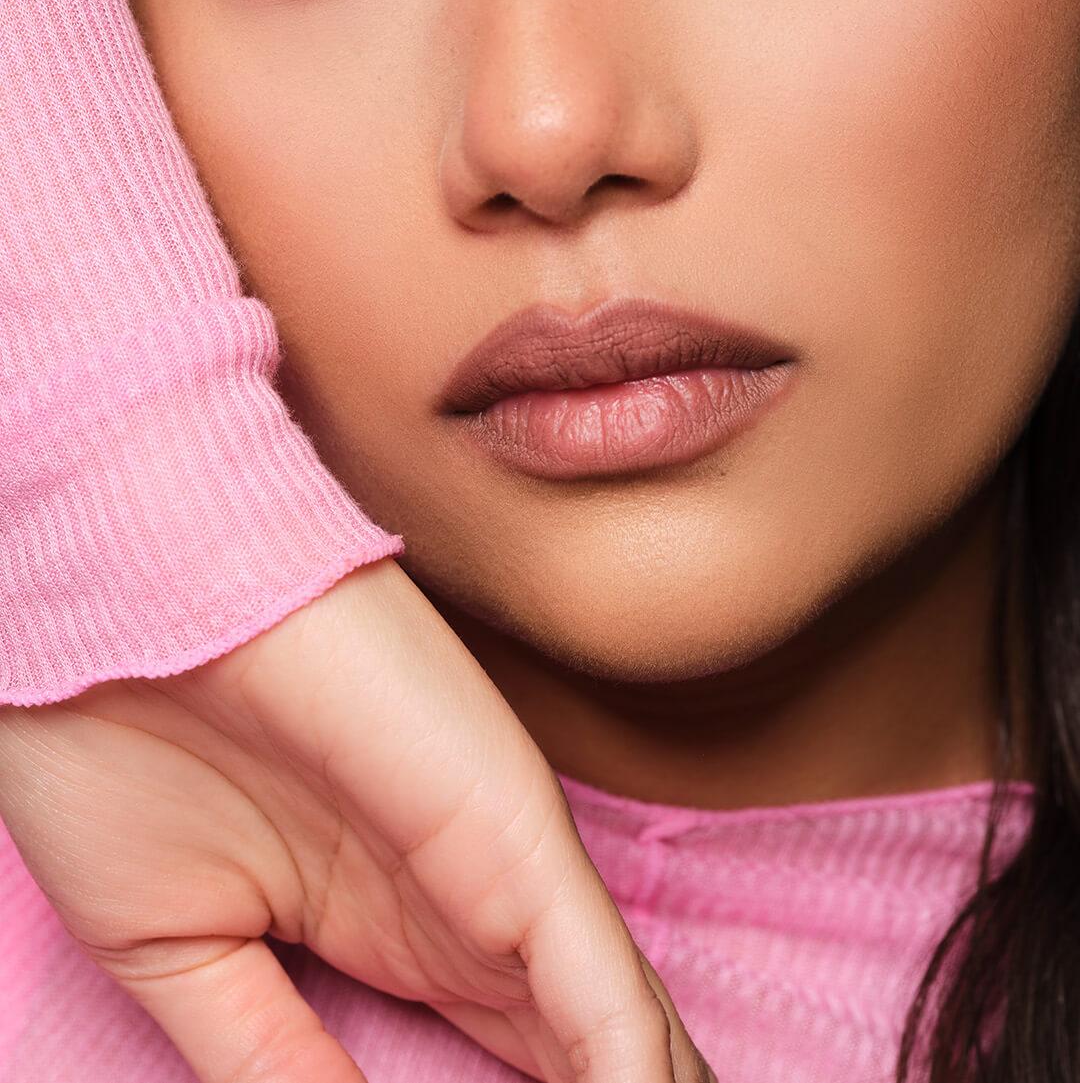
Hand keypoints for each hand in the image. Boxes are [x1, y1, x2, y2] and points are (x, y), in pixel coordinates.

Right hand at [0, 556, 715, 1082]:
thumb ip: (275, 1054)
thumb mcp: (185, 949)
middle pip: (581, 1049)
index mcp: (393, 925)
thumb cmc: (123, 746)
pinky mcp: (515, 837)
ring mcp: (499, 871)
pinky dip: (634, 1076)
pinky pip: (601, 994)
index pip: (509, 1055)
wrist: (115, 610)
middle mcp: (463, 902)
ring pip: (617, 1031)